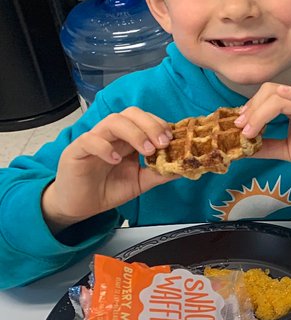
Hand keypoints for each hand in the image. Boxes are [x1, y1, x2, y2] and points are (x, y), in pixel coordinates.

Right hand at [42, 108, 178, 233]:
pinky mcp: (76, 150)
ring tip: (146, 151)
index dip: (159, 124)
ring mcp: (94, 140)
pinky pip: (89, 140)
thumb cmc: (108, 189)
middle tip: (162, 143)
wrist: (82, 206)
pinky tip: (116, 160)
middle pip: (130, 113)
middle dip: (150, 125)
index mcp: (127, 138)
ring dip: (134, 133)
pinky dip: (105, 147)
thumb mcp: (141, 182)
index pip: (144, 119)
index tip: (172, 139)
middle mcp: (112, 135)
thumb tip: (184, 168)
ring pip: (112, 121)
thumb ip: (159, 173)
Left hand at [237, 84, 290, 178]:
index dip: (249, 110)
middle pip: (267, 93)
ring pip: (278, 96)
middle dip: (250, 109)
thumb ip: (267, 146)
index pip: (264, 99)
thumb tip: (243, 149)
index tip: (237, 127)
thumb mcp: (287, 150)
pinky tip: (278, 97)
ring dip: (259, 112)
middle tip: (239, 128)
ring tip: (250, 130)